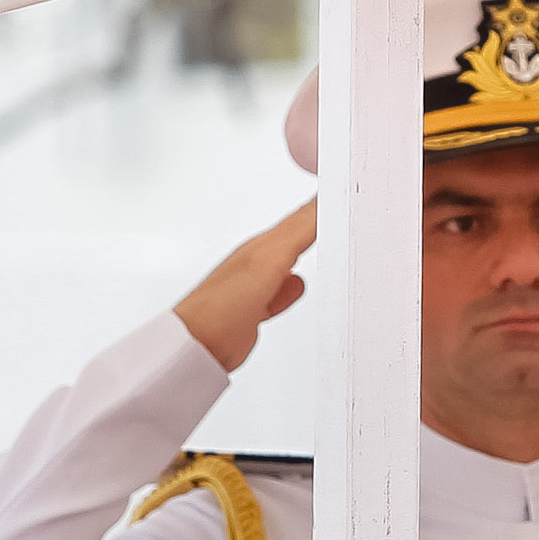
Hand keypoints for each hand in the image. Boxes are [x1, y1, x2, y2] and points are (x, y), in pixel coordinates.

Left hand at [171, 198, 319, 369]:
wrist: (196, 347)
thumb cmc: (221, 304)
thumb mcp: (269, 259)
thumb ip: (298, 230)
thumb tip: (321, 201)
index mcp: (261, 245)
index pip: (299, 217)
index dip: (320, 204)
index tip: (341, 192)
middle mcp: (258, 261)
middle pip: (294, 237)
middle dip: (315, 225)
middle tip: (336, 213)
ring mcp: (256, 286)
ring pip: (288, 262)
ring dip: (305, 253)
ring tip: (322, 245)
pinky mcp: (255, 310)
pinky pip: (280, 292)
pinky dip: (292, 287)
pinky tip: (295, 288)